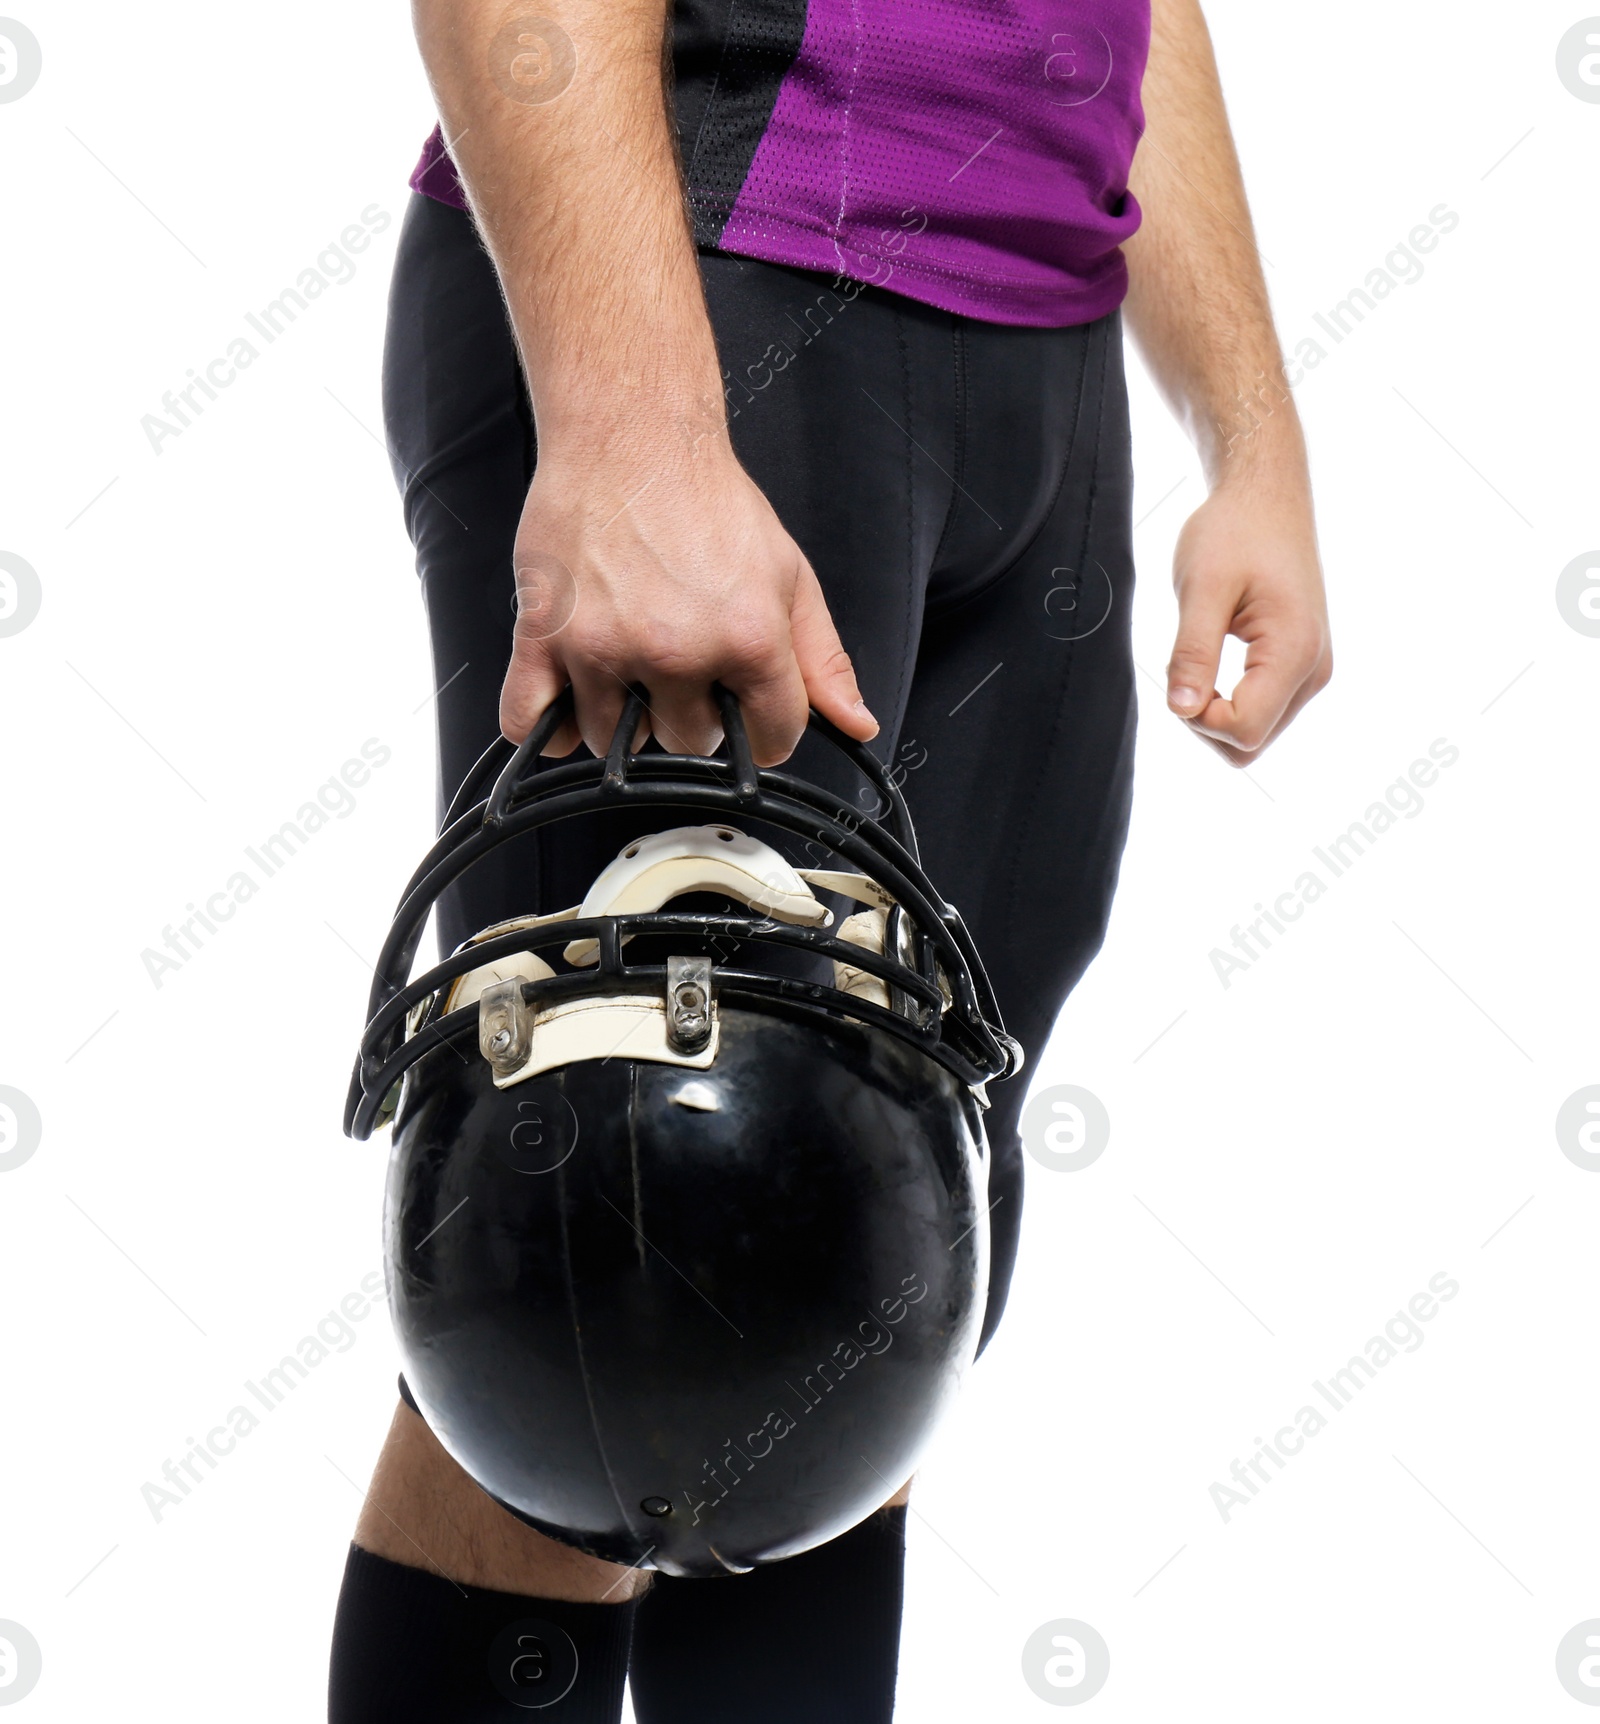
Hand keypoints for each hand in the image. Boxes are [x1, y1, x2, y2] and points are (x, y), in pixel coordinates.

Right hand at [499, 427, 876, 765]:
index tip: (750, 710)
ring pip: (613, 742)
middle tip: (686, 667)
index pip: (770, 739)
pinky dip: (550, 724)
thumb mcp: (789, 574)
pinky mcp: (545, 636)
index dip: (766, 729)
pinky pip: (534, 721)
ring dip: (624, 718)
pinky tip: (572, 700)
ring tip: (632, 664)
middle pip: (688, 743)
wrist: (633, 434)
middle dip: (692, 716)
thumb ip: (822, 658)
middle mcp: (675, 650)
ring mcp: (604, 647)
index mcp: (746, 638)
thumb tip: (856, 723)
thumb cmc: (707, 498)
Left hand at [1165, 463, 1331, 763]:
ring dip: (1214, 713)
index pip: (1243, 730)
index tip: (1179, 674)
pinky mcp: (1300, 668)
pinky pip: (1260, 712)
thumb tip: (1180, 710)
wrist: (1266, 498)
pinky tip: (1211, 664)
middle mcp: (1314, 671)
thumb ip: (1191, 652)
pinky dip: (1227, 702)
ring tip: (1198, 658)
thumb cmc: (1233, 531)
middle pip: (1249, 743)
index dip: (1197, 717)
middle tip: (1183, 667)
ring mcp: (1311, 672)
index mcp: (1295, 651)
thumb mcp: (1201, 588)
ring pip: (1254, 734)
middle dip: (1204, 721)